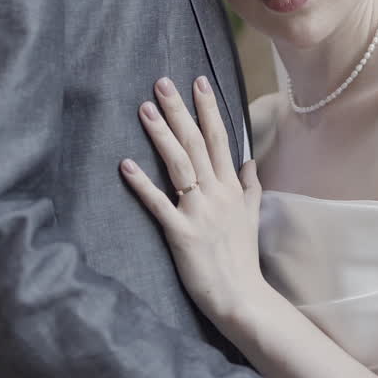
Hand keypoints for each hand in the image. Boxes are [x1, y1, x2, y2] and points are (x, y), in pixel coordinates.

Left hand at [120, 76, 267, 324]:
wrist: (241, 296)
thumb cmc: (243, 258)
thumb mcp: (252, 217)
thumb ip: (250, 187)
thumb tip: (249, 161)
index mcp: (232, 188)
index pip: (220, 139)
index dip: (208, 109)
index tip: (198, 82)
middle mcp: (217, 193)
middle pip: (197, 143)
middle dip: (180, 111)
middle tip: (162, 83)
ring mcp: (199, 211)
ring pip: (179, 164)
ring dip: (161, 135)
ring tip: (145, 109)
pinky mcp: (181, 232)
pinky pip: (158, 203)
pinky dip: (142, 183)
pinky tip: (126, 164)